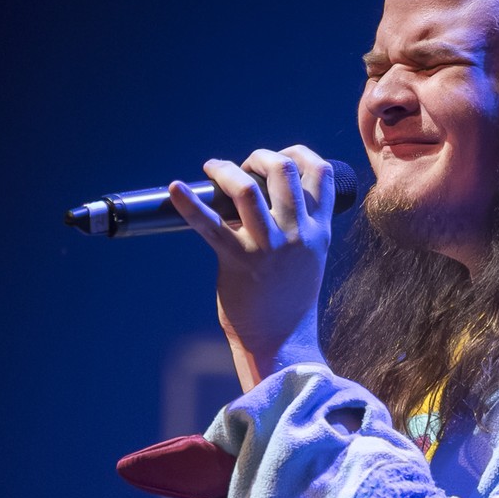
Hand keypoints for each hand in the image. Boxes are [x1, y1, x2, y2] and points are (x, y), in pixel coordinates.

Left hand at [168, 145, 333, 389]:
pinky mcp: (239, 262)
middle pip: (284, 170)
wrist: (281, 343)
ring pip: (248, 189)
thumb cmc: (288, 300)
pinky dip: (189, 204)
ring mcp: (270, 247)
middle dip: (259, 158)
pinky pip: (210, 226)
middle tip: (242, 170)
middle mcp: (298, 234)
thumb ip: (298, 226)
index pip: (323, 173)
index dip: (299, 154)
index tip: (279, 159)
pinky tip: (176, 189)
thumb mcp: (307, 258)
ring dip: (227, 171)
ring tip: (214, 170)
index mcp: (318, 231)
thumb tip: (264, 193)